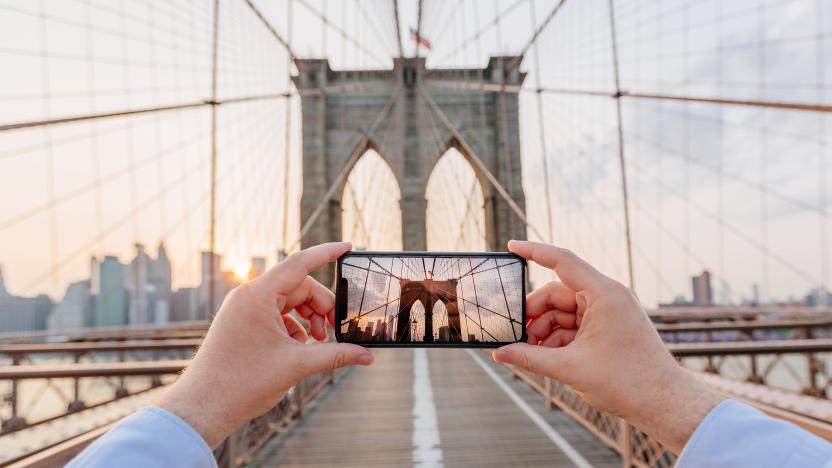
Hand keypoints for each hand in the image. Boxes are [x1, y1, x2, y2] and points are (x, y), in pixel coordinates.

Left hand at [158, 242, 373, 447]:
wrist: (203, 406)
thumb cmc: (241, 384)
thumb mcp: (296, 365)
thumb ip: (335, 355)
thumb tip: (367, 356)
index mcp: (257, 295)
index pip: (300, 263)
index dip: (326, 253)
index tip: (347, 246)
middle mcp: (248, 295)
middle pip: (298, 287)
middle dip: (320, 306)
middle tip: (333, 331)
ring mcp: (242, 308)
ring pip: (287, 301)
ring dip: (307, 318)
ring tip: (316, 343)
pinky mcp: (240, 322)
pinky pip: (274, 313)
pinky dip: (292, 326)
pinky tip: (297, 348)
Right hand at [493, 240, 722, 453]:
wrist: (663, 403)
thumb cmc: (628, 383)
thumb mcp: (570, 368)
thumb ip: (529, 358)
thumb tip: (499, 353)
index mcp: (604, 294)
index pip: (562, 261)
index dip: (534, 251)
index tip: (511, 246)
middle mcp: (607, 297)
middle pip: (557, 294)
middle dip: (535, 314)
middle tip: (515, 335)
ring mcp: (609, 312)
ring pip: (564, 312)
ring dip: (545, 330)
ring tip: (530, 353)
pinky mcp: (609, 328)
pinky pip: (575, 325)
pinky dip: (559, 338)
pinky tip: (545, 357)